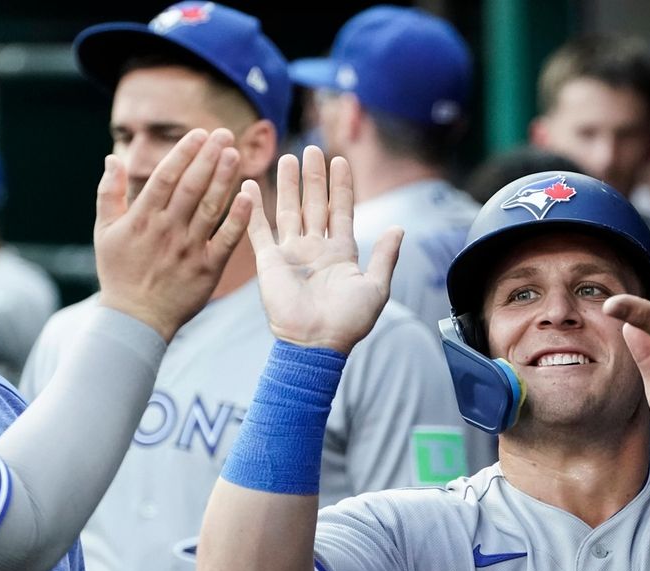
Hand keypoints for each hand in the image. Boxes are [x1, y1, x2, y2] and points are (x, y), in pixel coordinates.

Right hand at [95, 128, 250, 341]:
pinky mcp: (208, 268)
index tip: (199, 134)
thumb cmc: (119, 272)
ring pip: (210, 207)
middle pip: (191, 186)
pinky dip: (238, 218)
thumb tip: (112, 158)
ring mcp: (189, 249)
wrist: (135, 319)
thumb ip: (109, 193)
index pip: (166, 177)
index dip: (184, 153)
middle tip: (225, 134)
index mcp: (142, 218)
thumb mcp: (104, 232)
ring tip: (236, 154)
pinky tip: (250, 196)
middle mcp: (167, 229)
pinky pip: (226, 239)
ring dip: (224, 179)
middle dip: (208, 158)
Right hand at [240, 146, 401, 352]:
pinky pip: (259, 230)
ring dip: (289, 185)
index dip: (342, 186)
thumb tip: (399, 227)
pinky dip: (254, 208)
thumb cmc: (348, 322)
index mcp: (342, 253)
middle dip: (314, 177)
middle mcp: (316, 248)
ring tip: (287, 157)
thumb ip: (386, 256)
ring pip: (289, 210)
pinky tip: (250, 185)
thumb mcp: (376, 287)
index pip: (342, 210)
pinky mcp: (269, 262)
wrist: (316, 343)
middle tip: (311, 149)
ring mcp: (292, 253)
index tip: (341, 160)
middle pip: (315, 204)